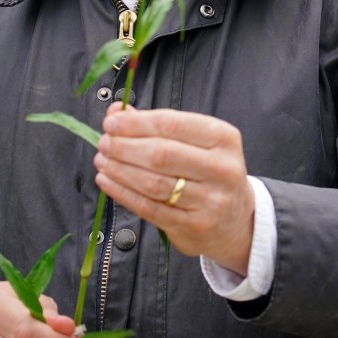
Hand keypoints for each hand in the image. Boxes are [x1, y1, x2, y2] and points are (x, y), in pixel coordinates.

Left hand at [94, 104, 254, 273]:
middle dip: (124, 146)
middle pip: (160, 154)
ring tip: (102, 160)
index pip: (171, 124)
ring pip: (153, 182)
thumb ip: (158, 125)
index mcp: (222, 138)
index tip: (111, 122)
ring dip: (119, 169)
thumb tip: (117, 112)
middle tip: (104, 142)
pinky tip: (108, 181)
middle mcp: (221, 168)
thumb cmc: (209, 172)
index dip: (136, 123)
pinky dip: (123, 193)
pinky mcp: (193, 226)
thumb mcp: (197, 142)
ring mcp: (209, 200)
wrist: (235, 220)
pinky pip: (149, 207)